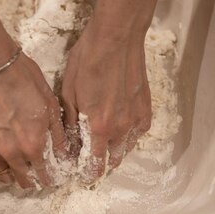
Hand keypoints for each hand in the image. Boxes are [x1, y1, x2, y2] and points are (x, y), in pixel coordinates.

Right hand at [0, 51, 67, 187]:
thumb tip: (64, 154)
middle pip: (20, 176)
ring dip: (8, 176)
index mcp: (32, 144)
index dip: (48, 178)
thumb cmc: (23, 79)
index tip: (51, 180)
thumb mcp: (50, 104)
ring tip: (14, 176)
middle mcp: (10, 151)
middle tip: (33, 182)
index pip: (42, 172)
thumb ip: (57, 133)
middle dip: (29, 181)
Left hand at [61, 16, 151, 182]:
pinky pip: (137, 134)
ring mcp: (136, 119)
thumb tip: (69, 146)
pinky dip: (128, 137)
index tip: (81, 176)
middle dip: (100, 165)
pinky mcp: (146, 109)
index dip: (87, 173)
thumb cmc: (87, 60)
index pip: (94, 164)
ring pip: (126, 149)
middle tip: (89, 161)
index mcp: (98, 126)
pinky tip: (118, 129)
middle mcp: (120, 128)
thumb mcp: (68, 92)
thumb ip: (71, 123)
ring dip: (114, 152)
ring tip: (103, 147)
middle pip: (112, 161)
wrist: (116, 38)